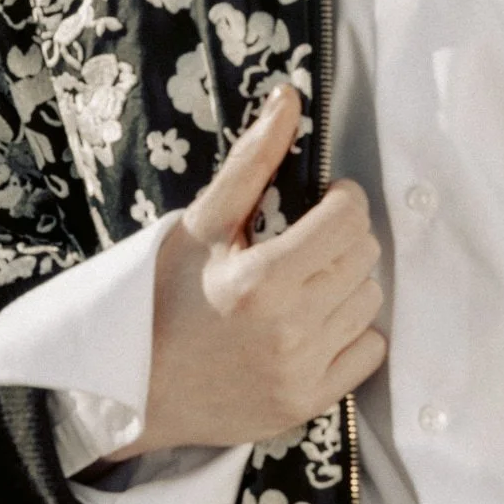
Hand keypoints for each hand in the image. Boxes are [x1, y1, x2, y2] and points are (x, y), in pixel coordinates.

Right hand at [112, 82, 384, 456]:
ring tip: (302, 282)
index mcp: (261, 279)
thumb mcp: (200, 224)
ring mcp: (302, 373)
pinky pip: (369, 351)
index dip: (341, 198)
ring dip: (345, 282)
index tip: (319, 200)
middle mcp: (289, 330)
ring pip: (370, 302)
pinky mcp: (309, 404)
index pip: (349, 219)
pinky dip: (350, 330)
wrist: (133, 387)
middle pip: (364, 257)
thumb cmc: (162, 297)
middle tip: (302, 240)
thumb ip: (251, 161)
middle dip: (341, 237)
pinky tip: (311, 322)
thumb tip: (289, 99)